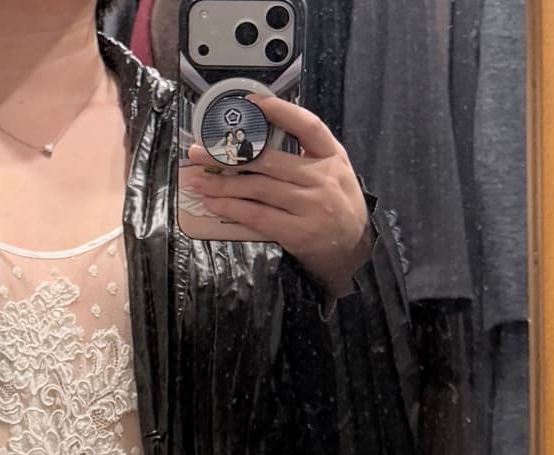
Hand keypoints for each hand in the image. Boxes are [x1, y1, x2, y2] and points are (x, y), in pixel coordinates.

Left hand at [185, 95, 372, 295]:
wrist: (355, 253)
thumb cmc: (338, 210)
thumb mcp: (335, 174)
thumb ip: (308, 157)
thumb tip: (260, 143)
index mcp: (332, 157)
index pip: (308, 126)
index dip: (281, 111)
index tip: (252, 103)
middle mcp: (322, 178)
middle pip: (269, 160)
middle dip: (229, 155)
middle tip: (199, 152)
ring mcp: (310, 206)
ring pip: (258, 188)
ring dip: (222, 184)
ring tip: (197, 181)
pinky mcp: (297, 232)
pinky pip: (257, 215)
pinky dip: (232, 208)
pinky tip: (213, 203)